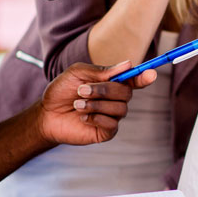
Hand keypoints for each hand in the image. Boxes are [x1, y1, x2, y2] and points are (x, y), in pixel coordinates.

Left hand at [37, 61, 155, 145]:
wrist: (46, 114)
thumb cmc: (62, 91)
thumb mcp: (78, 73)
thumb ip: (101, 70)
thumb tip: (128, 65)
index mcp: (113, 83)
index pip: (135, 80)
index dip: (144, 77)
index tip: (151, 74)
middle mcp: (116, 99)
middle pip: (126, 93)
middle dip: (104, 90)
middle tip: (82, 90)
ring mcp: (112, 116)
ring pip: (120, 109)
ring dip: (96, 105)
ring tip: (77, 105)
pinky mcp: (106, 131)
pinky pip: (112, 124)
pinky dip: (96, 118)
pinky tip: (83, 118)